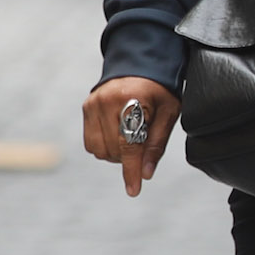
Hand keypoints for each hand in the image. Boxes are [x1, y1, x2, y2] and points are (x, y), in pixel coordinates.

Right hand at [83, 78, 178, 197]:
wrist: (141, 64)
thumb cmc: (160, 91)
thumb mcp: (169, 113)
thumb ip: (156, 144)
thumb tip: (145, 173)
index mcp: (133, 100)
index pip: (130, 144)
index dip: (132, 170)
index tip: (134, 190)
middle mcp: (107, 102)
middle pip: (113, 150)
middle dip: (128, 158)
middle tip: (142, 144)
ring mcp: (93, 104)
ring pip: (98, 150)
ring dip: (115, 154)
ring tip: (131, 138)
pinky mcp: (86, 107)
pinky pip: (90, 142)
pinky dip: (104, 146)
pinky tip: (118, 135)